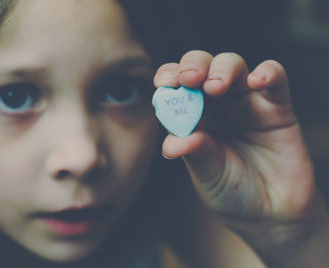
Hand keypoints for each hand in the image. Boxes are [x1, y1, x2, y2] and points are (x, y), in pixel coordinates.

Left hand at [154, 51, 328, 266]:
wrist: (271, 213)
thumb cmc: (232, 191)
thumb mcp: (208, 175)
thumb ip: (194, 153)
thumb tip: (170, 143)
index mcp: (193, 117)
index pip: (176, 86)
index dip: (169, 77)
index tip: (164, 84)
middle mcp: (216, 105)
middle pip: (202, 67)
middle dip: (193, 66)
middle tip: (189, 79)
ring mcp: (246, 102)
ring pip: (233, 65)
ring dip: (222, 69)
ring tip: (215, 87)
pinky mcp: (277, 107)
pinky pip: (275, 78)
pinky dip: (267, 73)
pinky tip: (257, 80)